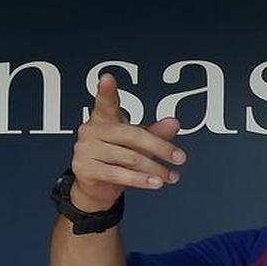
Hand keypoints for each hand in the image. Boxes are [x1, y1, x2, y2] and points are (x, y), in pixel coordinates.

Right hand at [70, 73, 184, 210]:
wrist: (97, 187)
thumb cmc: (119, 158)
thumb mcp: (139, 144)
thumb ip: (156, 132)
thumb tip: (175, 122)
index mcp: (104, 119)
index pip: (106, 103)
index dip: (107, 91)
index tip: (107, 78)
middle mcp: (91, 131)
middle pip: (133, 135)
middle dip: (161, 148)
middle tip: (181, 158)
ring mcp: (85, 149)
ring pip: (129, 158)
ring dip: (155, 169)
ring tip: (172, 176)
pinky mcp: (85, 169)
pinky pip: (118, 174)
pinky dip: (141, 180)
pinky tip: (156, 184)